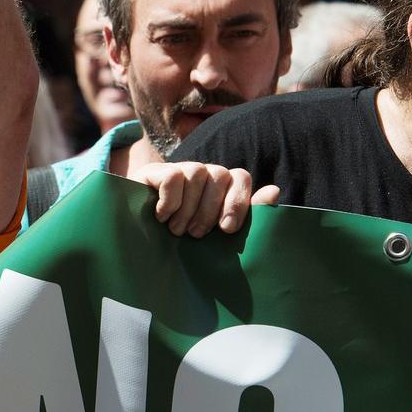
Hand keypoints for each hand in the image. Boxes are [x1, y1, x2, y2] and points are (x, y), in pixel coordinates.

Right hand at [134, 161, 280, 236]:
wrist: (136, 241)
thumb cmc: (182, 242)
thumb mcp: (216, 233)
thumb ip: (246, 213)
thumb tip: (274, 190)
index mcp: (220, 187)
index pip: (240, 176)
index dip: (237, 201)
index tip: (226, 229)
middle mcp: (201, 173)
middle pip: (220, 175)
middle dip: (210, 210)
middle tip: (196, 235)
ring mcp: (177, 170)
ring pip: (197, 173)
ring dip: (188, 208)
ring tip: (176, 230)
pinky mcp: (153, 172)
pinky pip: (173, 177)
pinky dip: (170, 201)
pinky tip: (160, 216)